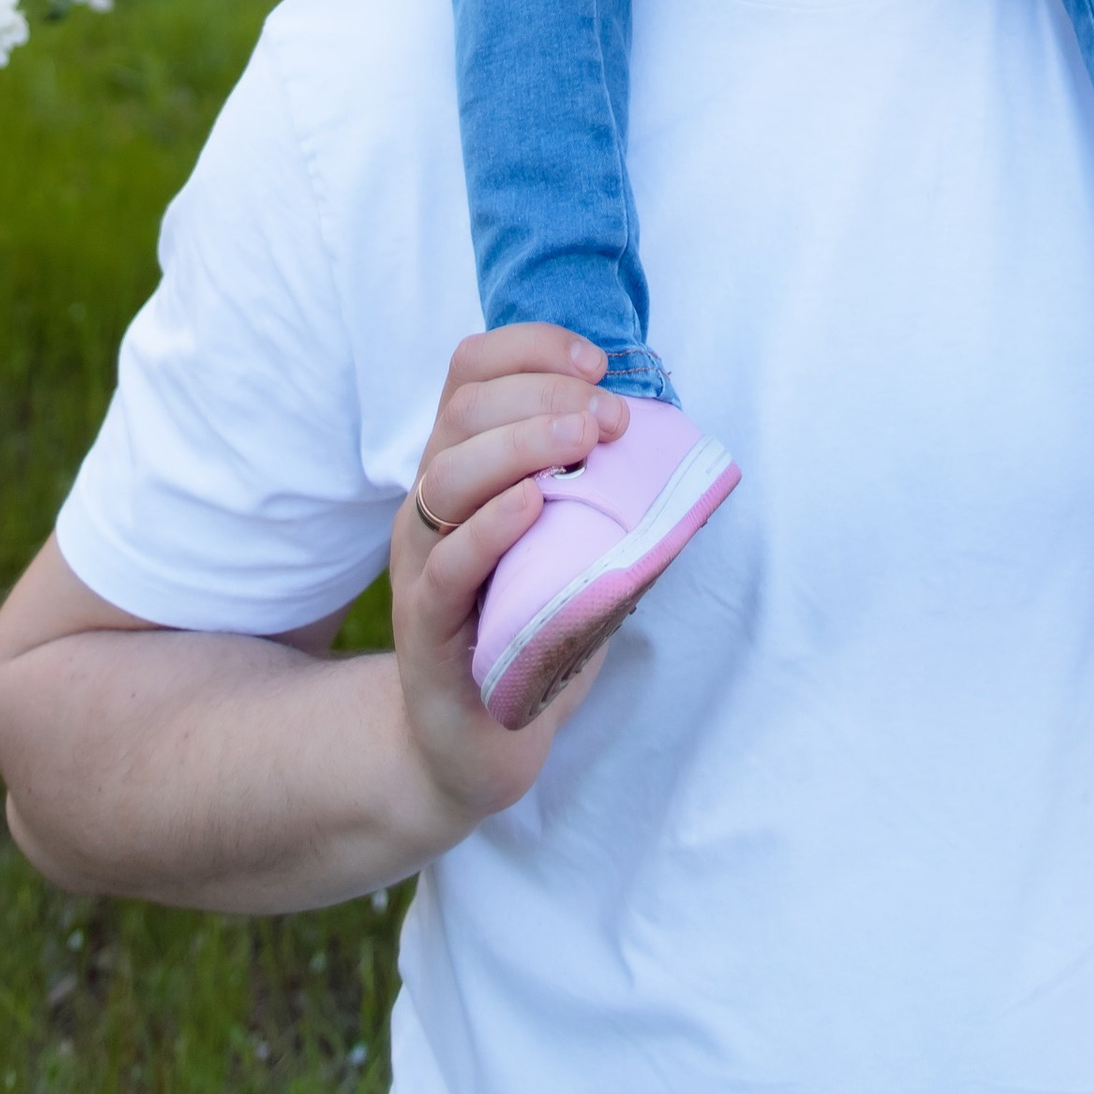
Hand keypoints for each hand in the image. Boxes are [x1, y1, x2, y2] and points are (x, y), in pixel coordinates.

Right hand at [388, 326, 632, 825]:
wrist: (474, 746)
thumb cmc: (528, 628)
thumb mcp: (566, 542)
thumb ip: (597, 491)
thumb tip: (671, 442)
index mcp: (462, 467)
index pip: (471, 371)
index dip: (532, 347)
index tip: (597, 364)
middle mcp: (431, 504)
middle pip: (465, 409)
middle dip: (544, 393)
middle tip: (610, 420)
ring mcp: (422, 564)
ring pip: (448, 473)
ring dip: (523, 442)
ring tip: (584, 444)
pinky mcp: (427, 630)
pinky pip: (446, 566)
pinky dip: (490, 527)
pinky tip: (532, 508)